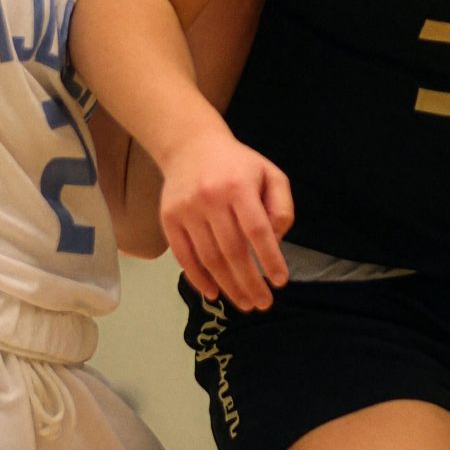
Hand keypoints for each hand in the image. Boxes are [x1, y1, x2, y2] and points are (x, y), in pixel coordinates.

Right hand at [157, 131, 291, 310]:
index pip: (257, 230)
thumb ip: (280, 207)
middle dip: (249, 282)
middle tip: (262, 304)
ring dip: (227, 286)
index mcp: (240, 186)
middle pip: (232, 250)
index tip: (280, 282)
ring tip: (244, 303)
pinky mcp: (169, 219)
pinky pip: (183, 256)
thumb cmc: (238, 165)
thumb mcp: (270, 175)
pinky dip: (198, 279)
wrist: (191, 146)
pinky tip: (214, 293)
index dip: (270, 259)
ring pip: (208, 258)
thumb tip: (275, 243)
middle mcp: (211, 199)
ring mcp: (187, 210)